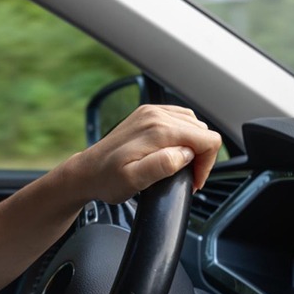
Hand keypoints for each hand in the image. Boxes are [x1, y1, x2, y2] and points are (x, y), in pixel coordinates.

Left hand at [64, 104, 221, 204]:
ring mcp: (151, 112)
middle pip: (203, 131)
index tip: (193, 180)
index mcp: (158, 129)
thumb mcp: (134, 180)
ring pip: (193, 124)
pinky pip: (179, 119)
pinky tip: (172, 152)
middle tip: (185, 177)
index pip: (208, 139)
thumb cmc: (106, 180)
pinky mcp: (147, 115)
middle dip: (201, 156)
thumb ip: (163, 165)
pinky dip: (183, 136)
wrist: (85, 172)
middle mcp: (156, 115)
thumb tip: (185, 153)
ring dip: (193, 146)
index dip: (206, 163)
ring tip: (179, 166)